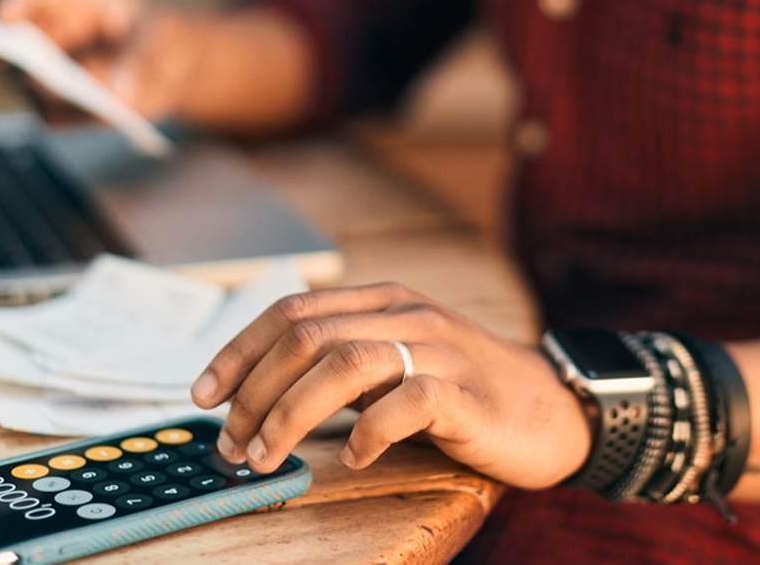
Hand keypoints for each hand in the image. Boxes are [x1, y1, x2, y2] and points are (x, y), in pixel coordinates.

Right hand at [0, 0, 313, 130]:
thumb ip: (143, 63)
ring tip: (81, 98)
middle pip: (22, 43)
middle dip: (16, 57)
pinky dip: (70, 118)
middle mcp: (57, 36)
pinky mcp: (67, 106)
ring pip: (34, 85)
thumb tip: (119, 95)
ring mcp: (58, 73)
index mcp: (77, 1)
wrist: (181, 68)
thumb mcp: (166, 39)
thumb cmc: (166, 38)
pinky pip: (56, 116)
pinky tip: (103, 116)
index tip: (2, 20)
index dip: (14, 4)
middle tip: (28, 71)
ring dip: (48, 94)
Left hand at [190, 283, 592, 488]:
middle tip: (233, 441)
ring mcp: (438, 349)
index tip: (204, 394)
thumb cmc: (466, 393)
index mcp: (382, 301)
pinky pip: (406, 402)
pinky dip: (369, 431)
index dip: (239, 350)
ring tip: (269, 455)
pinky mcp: (467, 392)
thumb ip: (343, 366)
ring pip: (344, 363)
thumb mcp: (399, 362)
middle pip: (306, 337)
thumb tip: (261, 399)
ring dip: (292, 413)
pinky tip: (356, 457)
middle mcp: (405, 314)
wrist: (555, 408)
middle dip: (255, 392)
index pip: (291, 310)